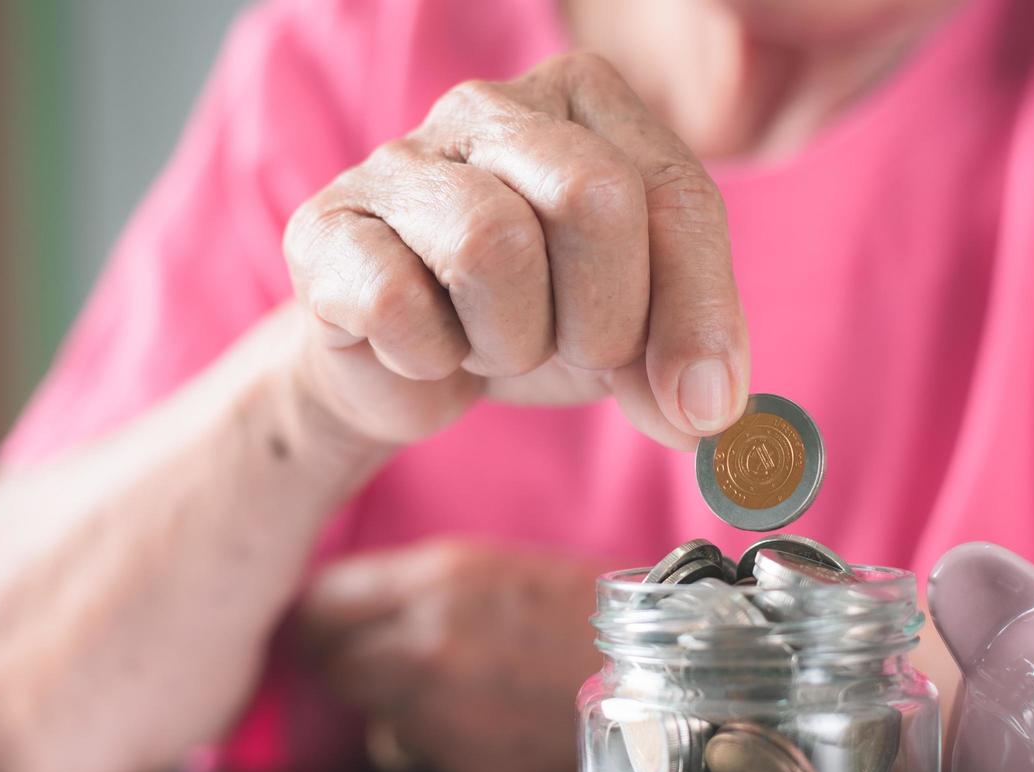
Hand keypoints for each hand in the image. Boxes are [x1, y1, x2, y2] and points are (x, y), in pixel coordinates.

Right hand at [283, 53, 748, 449]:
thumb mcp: (634, 324)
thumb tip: (707, 407)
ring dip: (510, 340)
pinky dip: (428, 358)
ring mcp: (398, 159)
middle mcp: (491, 107)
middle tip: (573, 349)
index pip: (674, 193)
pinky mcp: (325, 227)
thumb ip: (688, 346)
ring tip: (491, 341)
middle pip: (593, 197)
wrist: (407, 363)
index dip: (697, 313)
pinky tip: (424, 347)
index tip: (700, 405)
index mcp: (585, 101)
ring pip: (491, 245)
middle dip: (601, 318)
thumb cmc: (532, 317)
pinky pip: (400, 305)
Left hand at [297, 538, 605, 771]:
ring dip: (385, 703)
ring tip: (443, 683)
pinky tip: (476, 714)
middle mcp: (432, 644)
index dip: (316, 618)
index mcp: (437, 580)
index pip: (318, 606)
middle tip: (368, 658)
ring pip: (366, 713)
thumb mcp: (482, 567)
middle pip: (328, 664)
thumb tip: (326, 611)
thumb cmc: (567, 609)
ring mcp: (447, 710)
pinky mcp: (466, 763)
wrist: (652, 668)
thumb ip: (402, 588)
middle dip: (341, 663)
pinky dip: (428, 738)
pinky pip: (413, 750)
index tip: (323, 624)